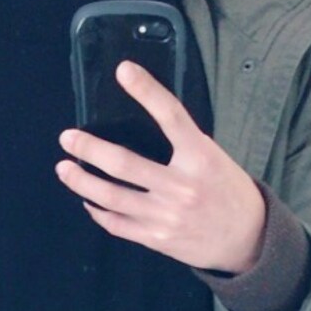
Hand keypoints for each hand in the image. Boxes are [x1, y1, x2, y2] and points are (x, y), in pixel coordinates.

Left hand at [55, 61, 265, 273]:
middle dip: (90, 150)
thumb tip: (142, 129)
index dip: (146, 91)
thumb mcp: (213, 159)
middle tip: (67, 138)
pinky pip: (117, 224)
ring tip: (64, 169)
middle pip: (124, 164)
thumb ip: (182, 146)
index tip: (123, 71)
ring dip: (82, 183)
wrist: (246, 239)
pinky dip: (98, 211)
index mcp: (200, 156)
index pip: (170, 115)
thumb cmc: (226, 192)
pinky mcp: (156, 239)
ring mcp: (165, 215)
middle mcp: (180, 185)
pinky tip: (88, 200)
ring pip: (112, 197)